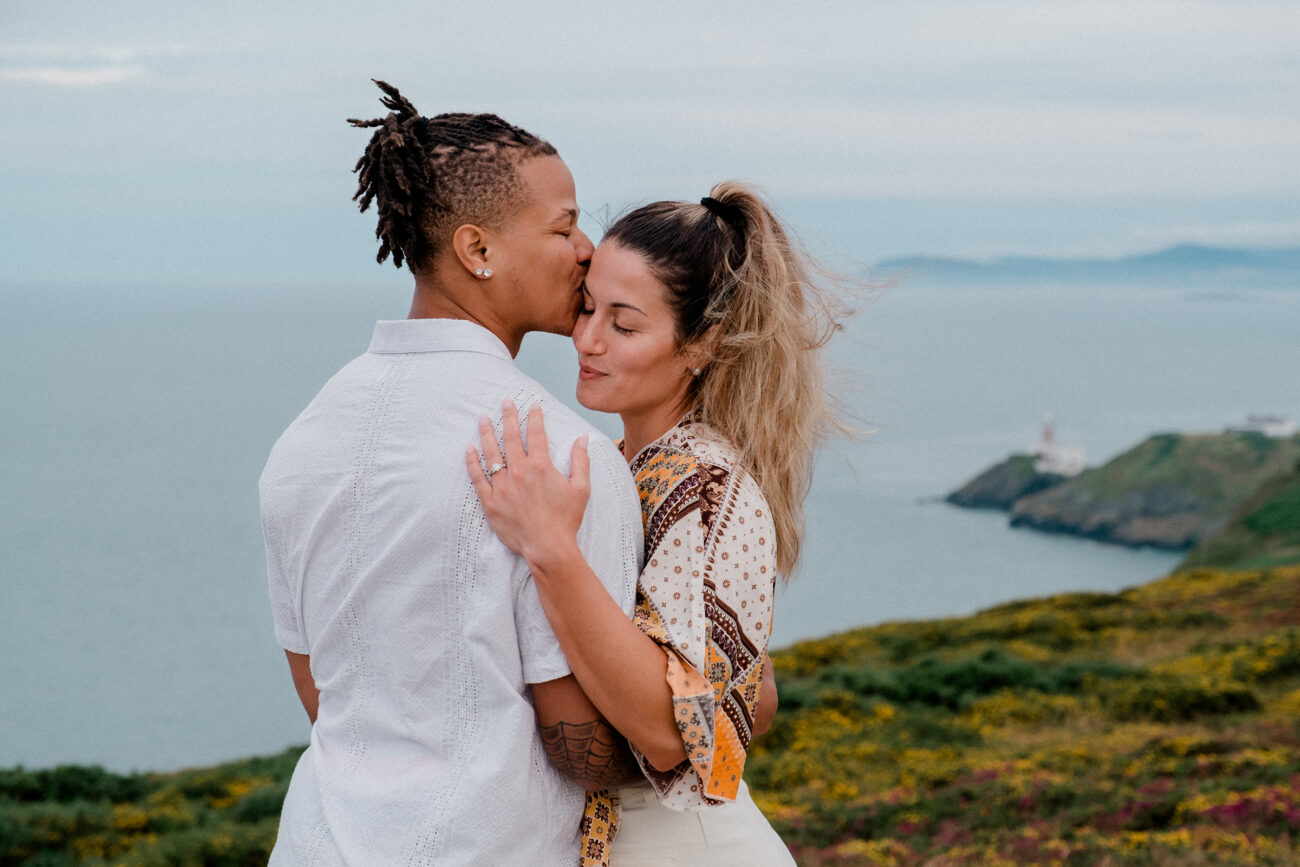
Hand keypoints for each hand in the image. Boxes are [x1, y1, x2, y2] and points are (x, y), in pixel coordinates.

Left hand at [465, 401, 591, 568]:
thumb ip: (581, 460)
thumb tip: (582, 438)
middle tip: (505, 402)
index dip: (534, 417)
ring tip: (483, 418)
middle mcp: (519, 472)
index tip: (532, 405)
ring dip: (486, 433)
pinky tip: (469, 449)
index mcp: (541, 466)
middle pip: (510, 438)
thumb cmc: (566, 519)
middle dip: (508, 417)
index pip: (535, 434)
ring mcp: (503, 487)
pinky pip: (478, 478)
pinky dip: (472, 462)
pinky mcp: (491, 502)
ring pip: (491, 454)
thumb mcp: (581, 488)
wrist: (548, 547)